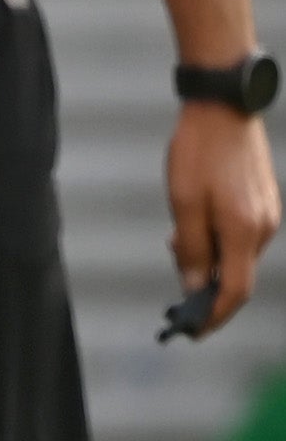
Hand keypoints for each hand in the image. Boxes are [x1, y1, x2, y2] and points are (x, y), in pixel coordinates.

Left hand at [169, 102, 277, 331]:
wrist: (224, 109)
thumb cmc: (198, 153)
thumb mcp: (183, 202)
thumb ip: (189, 246)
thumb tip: (191, 285)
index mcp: (244, 231)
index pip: (233, 291)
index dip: (213, 316)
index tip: (191, 331)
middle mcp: (264, 229)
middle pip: (236, 277)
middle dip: (206, 290)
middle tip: (174, 292)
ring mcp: (267, 215)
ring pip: (237, 257)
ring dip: (208, 262)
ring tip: (174, 244)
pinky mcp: (263, 204)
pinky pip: (240, 238)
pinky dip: (217, 244)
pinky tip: (192, 228)